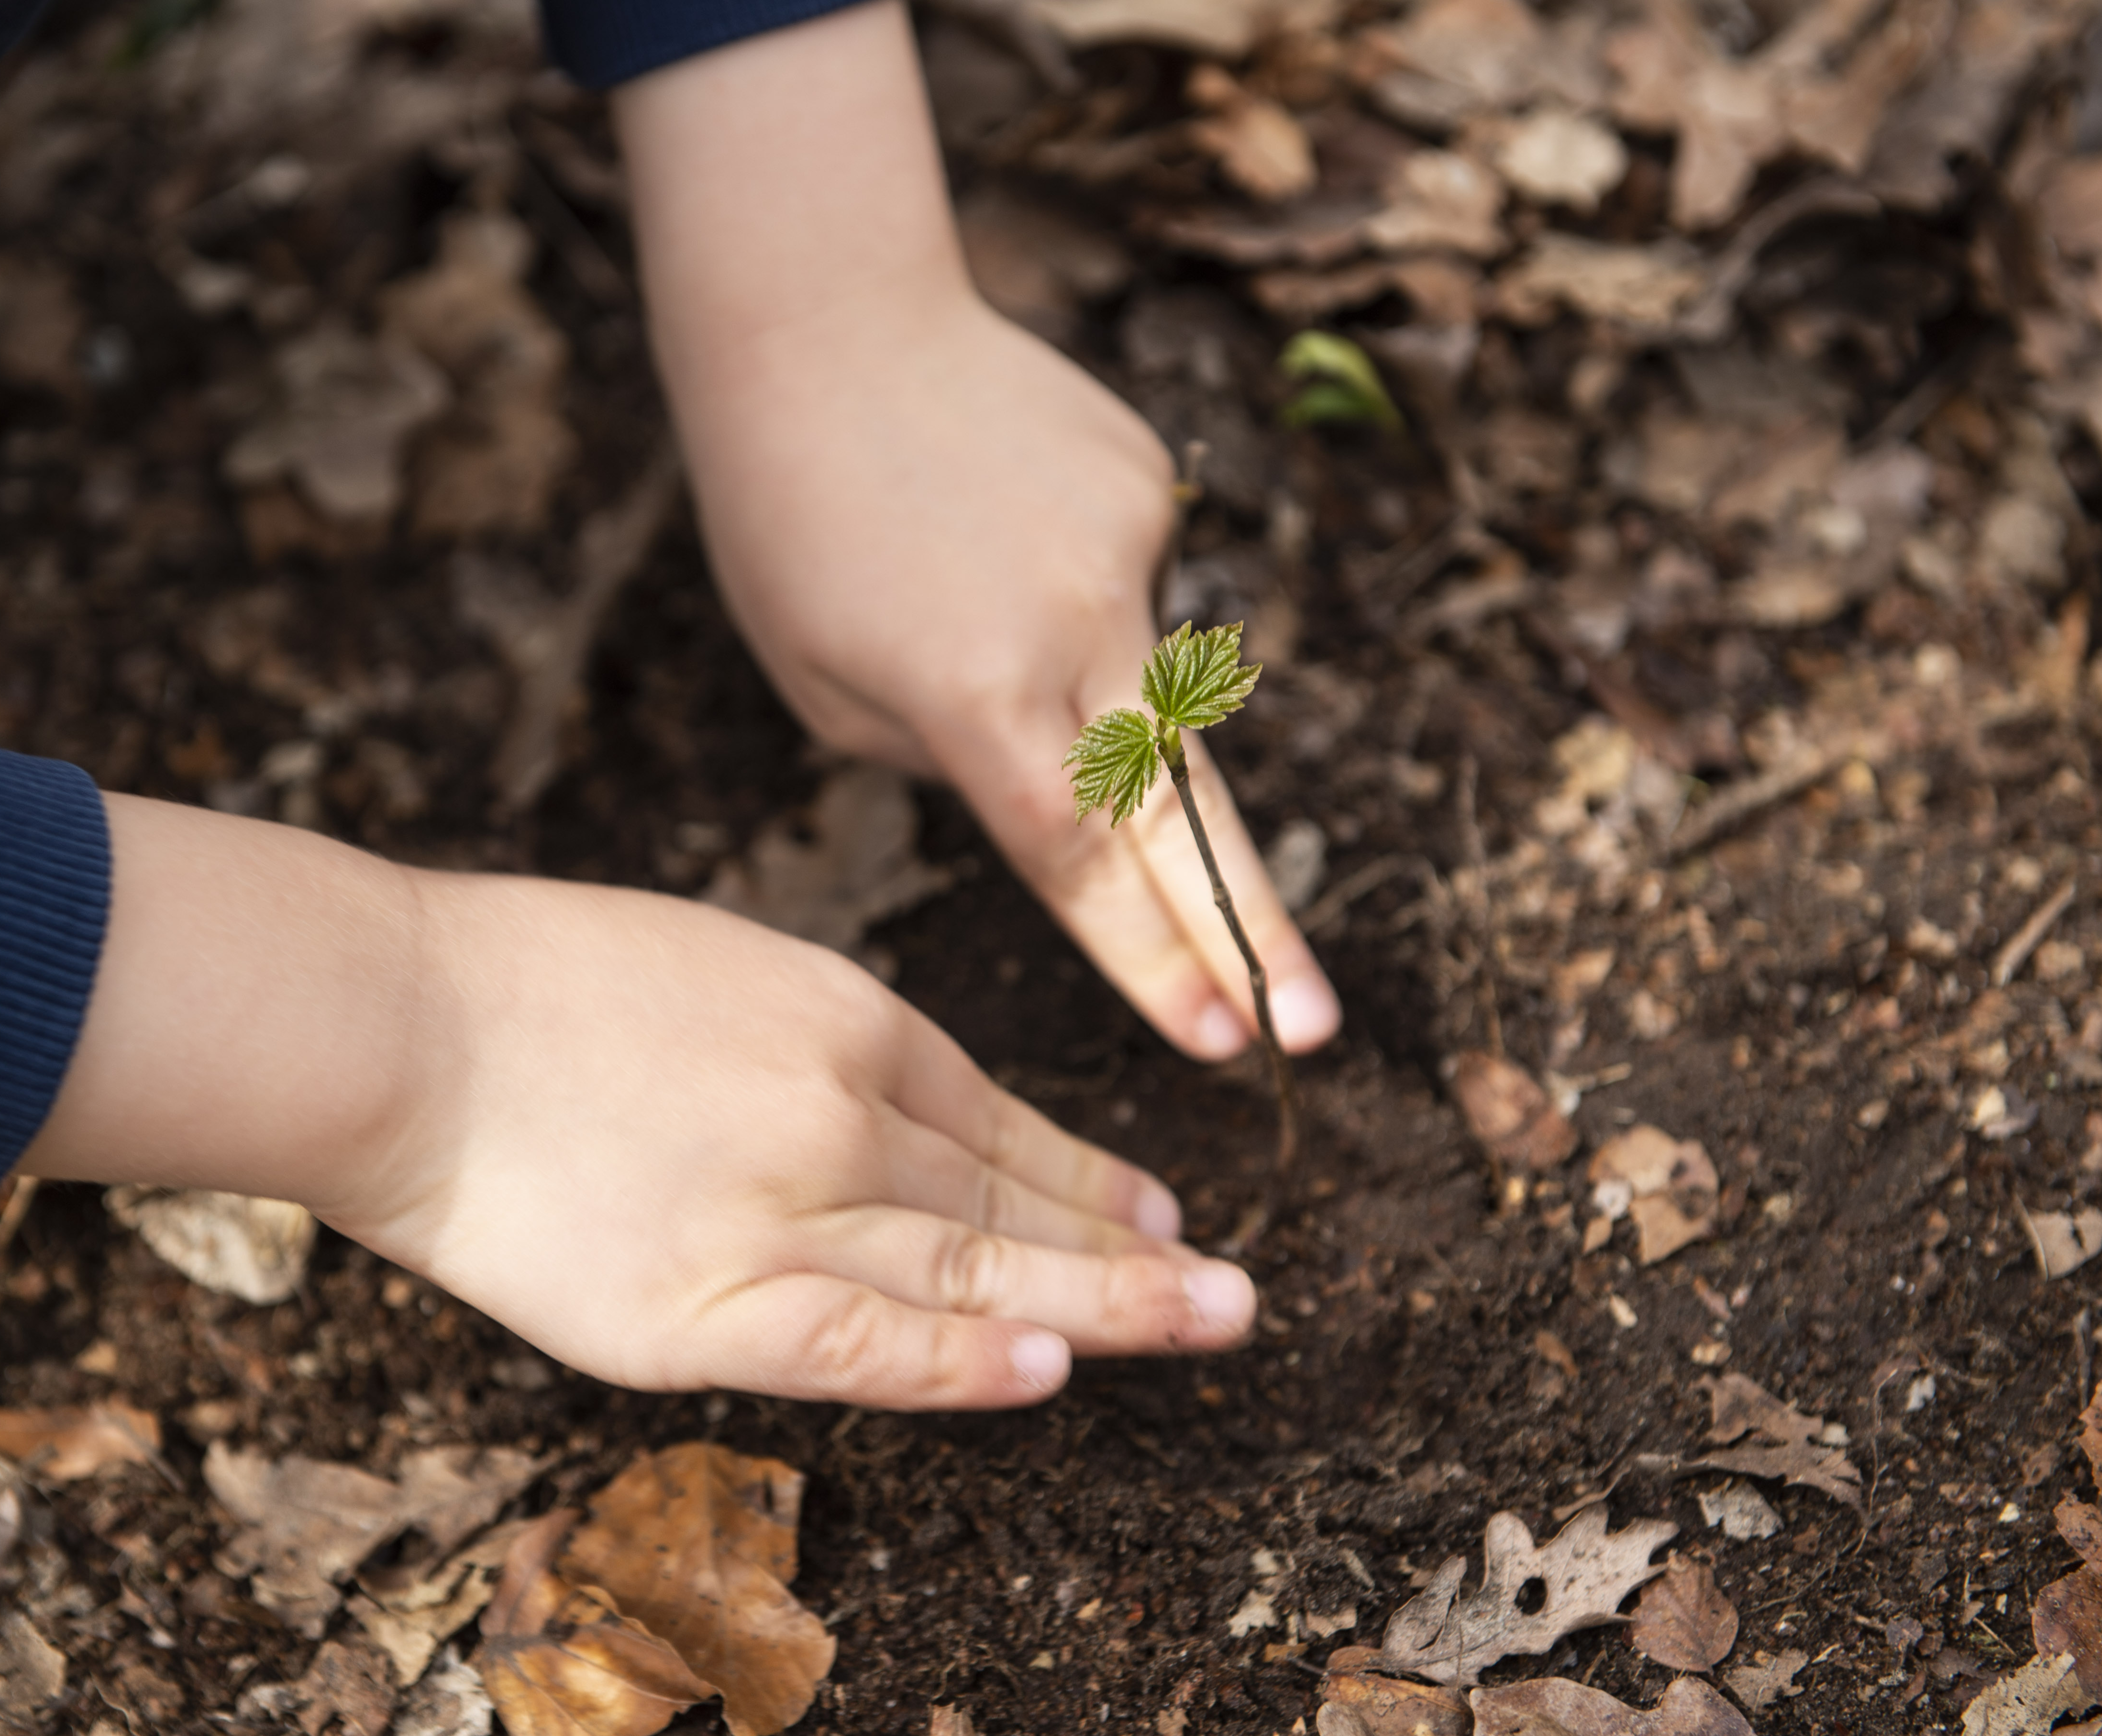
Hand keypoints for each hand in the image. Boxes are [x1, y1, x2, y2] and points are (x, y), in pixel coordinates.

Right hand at [21, 796, 1259, 1408]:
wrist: (401, 1024)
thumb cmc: (528, 985)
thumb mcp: (711, 965)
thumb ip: (807, 1042)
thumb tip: (886, 1108)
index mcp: (842, 1015)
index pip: (996, 1115)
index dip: (1084, 1170)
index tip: (1154, 1205)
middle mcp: (840, 1111)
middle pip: (1012, 1200)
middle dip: (1135, 1245)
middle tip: (1233, 1290)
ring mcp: (783, 1210)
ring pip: (975, 1274)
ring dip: (1107, 1302)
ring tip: (1205, 1323)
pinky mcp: (707, 1308)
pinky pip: (867, 1346)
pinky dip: (966, 1366)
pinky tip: (1056, 1373)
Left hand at [615, 1, 1339, 1065]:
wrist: (823, 325)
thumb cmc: (789, 524)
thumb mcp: (831, 689)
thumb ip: (960, 760)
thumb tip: (1064, 789)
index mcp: (976, 698)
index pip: (1083, 866)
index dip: (1155, 964)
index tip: (1223, 1044)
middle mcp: (1075, 631)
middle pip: (1180, 817)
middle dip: (1250, 935)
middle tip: (1312, 1030)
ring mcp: (1128, 551)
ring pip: (1149, 678)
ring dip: (1101, 697)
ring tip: (968, 601)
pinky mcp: (1149, 485)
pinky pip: (1127, 578)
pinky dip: (1072, 582)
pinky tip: (988, 518)